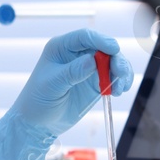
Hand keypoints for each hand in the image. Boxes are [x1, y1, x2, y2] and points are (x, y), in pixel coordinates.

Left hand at [0, 29, 135, 159]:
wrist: (38, 123)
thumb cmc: (38, 101)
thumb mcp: (52, 85)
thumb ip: (72, 72)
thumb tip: (93, 61)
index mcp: (61, 47)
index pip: (85, 37)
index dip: (102, 40)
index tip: (114, 50)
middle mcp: (76, 54)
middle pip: (103, 48)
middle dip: (116, 59)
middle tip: (121, 74)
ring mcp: (88, 68)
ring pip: (112, 62)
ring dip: (121, 71)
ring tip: (120, 88)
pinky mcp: (95, 82)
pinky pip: (113, 76)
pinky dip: (120, 81)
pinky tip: (119, 91)